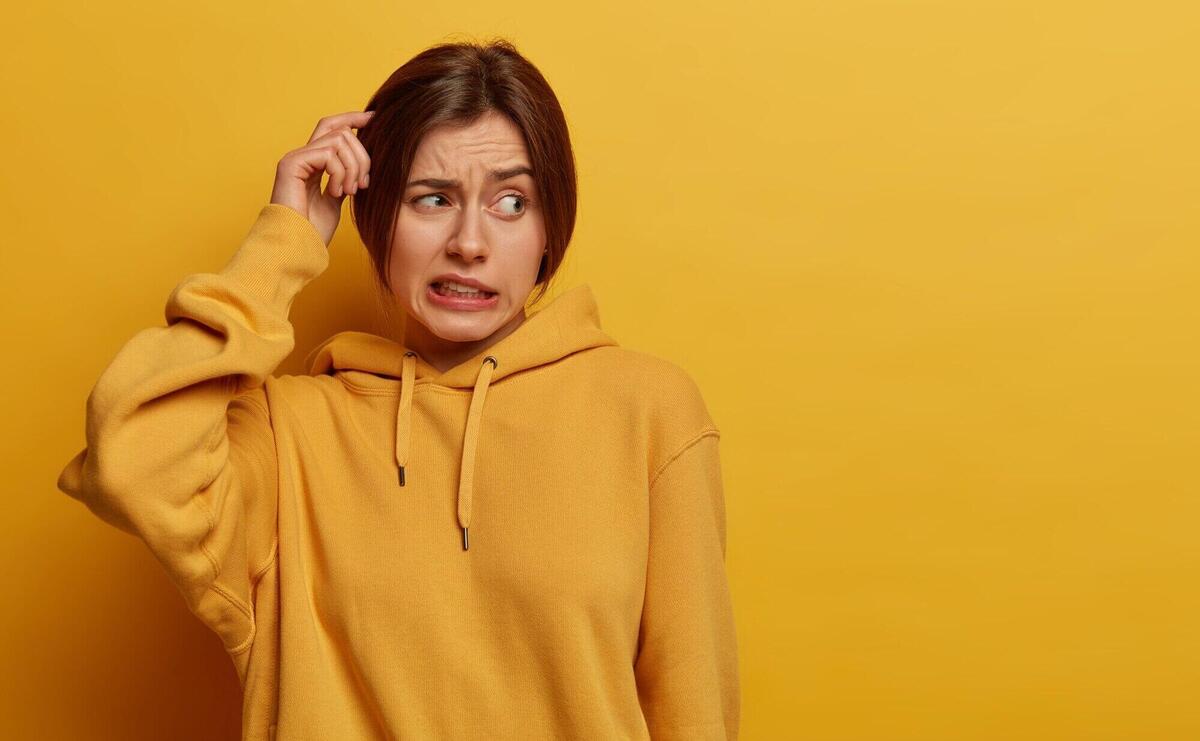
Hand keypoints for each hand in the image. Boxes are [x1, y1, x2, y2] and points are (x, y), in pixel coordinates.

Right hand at [270, 110, 373, 246]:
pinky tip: (337, 192)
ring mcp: (295, 158)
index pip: (334, 128)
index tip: (375, 119)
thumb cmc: (313, 232)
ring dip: (353, 166)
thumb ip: (345, 178)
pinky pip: (328, 153)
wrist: (297, 248)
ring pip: (339, 139)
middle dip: (362, 155)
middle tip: (363, 183)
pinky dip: (340, 172)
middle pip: (341, 131)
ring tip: (349, 191)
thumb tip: (362, 164)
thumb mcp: (337, 201)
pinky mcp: (291, 163)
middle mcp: (302, 156)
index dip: (354, 119)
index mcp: (313, 163)